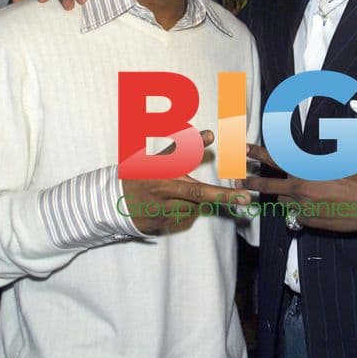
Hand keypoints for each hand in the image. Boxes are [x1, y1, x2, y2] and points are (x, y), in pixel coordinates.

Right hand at [122, 131, 249, 233]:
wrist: (111, 203)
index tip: (210, 134)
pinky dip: (182, 212)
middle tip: (245, 197)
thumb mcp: (155, 159)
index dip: (194, 143)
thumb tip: (210, 133)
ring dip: (194, 203)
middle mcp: (159, 187)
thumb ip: (183, 149)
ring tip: (176, 196)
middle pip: (195, 192)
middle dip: (223, 196)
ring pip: (192, 207)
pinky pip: (182, 218)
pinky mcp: (158, 224)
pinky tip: (169, 207)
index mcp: (157, 167)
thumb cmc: (139, 177)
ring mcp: (158, 208)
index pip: (178, 153)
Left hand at [238, 144, 356, 232]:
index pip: (274, 159)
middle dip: (250, 182)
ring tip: (303, 195)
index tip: (244, 149)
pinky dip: (301, 211)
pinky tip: (317, 208)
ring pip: (284, 201)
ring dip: (288, 198)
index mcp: (305, 169)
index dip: (257, 153)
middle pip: (268, 185)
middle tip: (238, 180)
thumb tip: (301, 161)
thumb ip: (312, 164)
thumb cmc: (355, 179)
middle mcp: (299, 187)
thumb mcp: (332, 163)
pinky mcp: (307, 221)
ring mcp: (301, 206)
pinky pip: (297, 215)